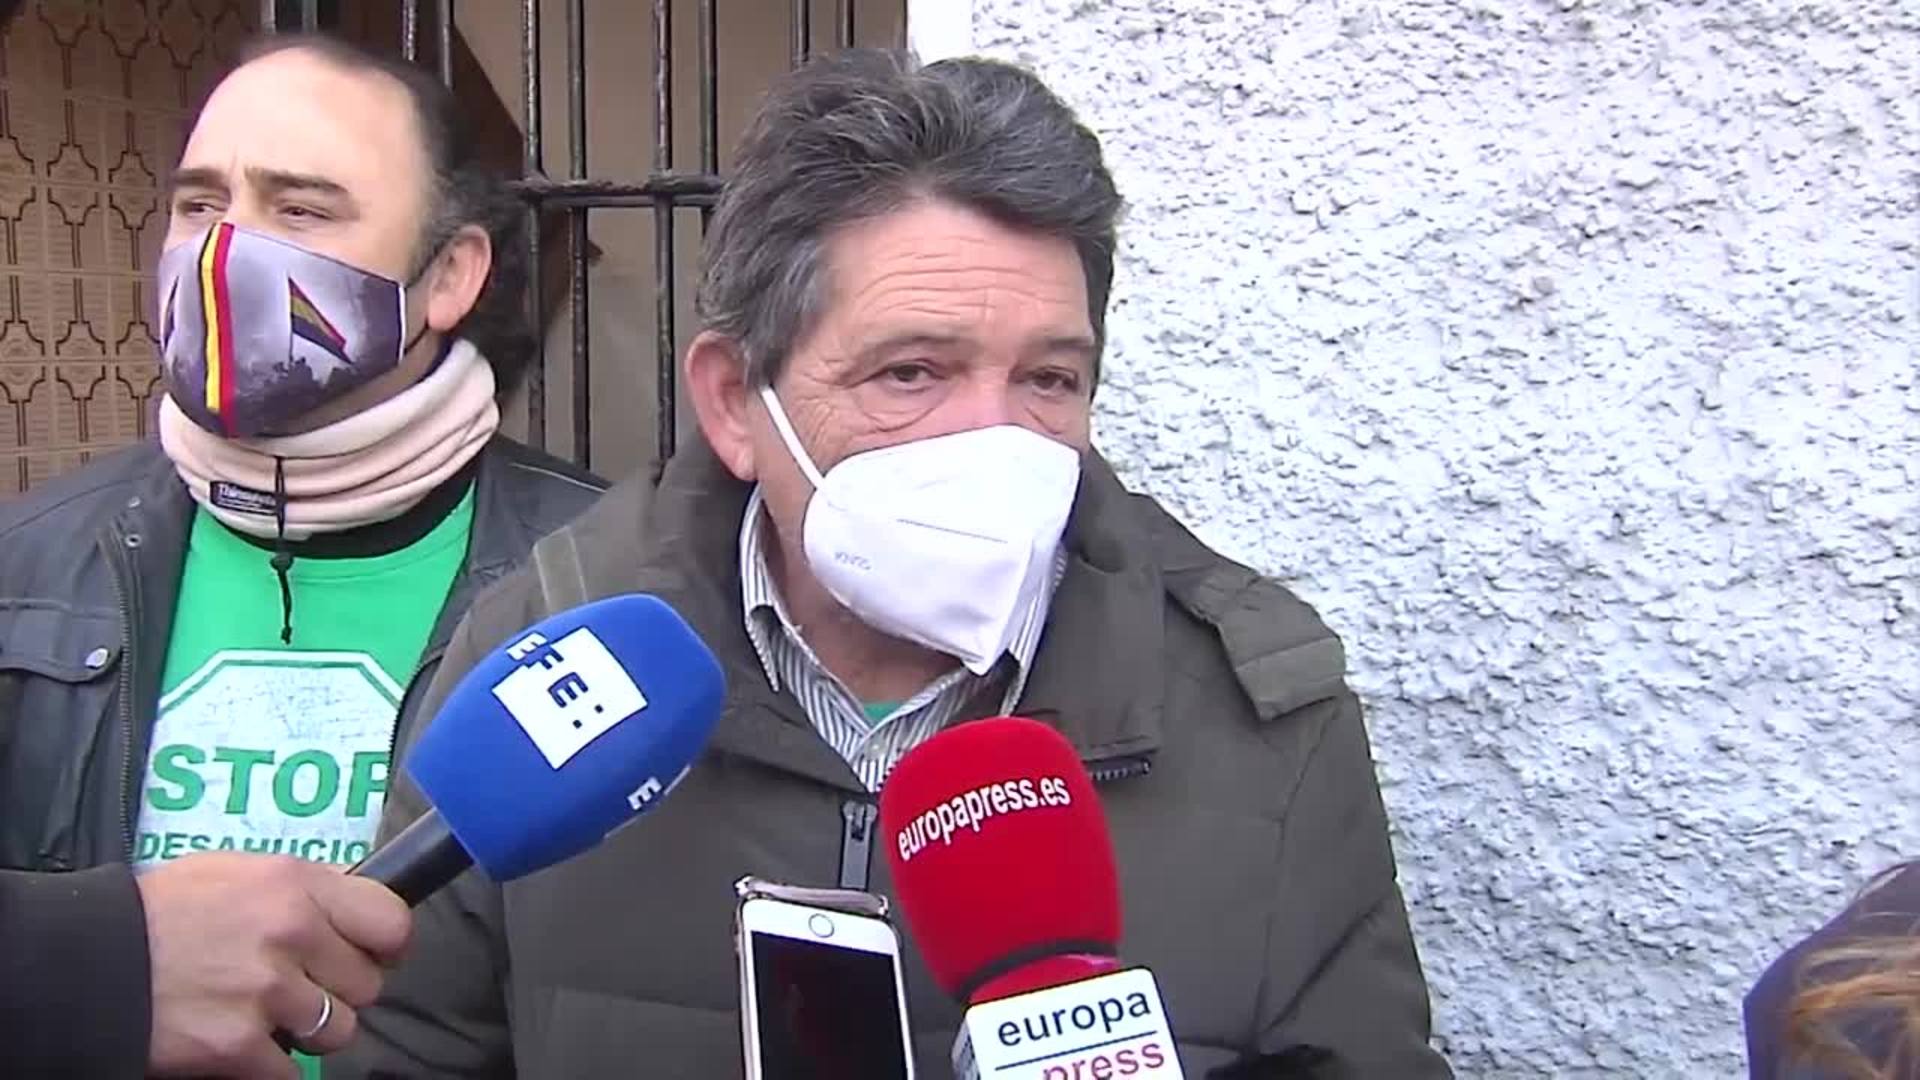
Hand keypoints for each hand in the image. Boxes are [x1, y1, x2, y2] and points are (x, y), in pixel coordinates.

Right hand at [138, 853, 411, 1078]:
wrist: (88, 960)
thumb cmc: (161, 912)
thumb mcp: (237, 872)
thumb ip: (301, 887)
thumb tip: (354, 902)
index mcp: (295, 885)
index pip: (391, 922)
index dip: (387, 945)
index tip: (375, 954)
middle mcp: (290, 934)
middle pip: (368, 984)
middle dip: (341, 990)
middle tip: (304, 987)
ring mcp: (266, 993)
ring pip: (340, 1030)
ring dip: (312, 1031)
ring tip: (270, 1014)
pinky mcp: (238, 1046)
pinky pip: (294, 1072)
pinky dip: (274, 1065)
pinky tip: (247, 1044)